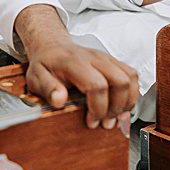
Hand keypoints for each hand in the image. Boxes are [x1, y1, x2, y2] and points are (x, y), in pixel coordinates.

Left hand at [14, 8, 138, 129]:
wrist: (53, 48)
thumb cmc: (46, 65)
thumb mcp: (36, 78)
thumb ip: (47, 89)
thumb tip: (59, 100)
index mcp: (75, 62)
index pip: (97, 85)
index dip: (98, 108)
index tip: (91, 121)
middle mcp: (95, 58)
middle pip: (121, 81)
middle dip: (117, 107)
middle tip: (106, 122)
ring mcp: (107, 58)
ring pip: (131, 77)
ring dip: (127, 101)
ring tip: (116, 116)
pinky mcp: (114, 62)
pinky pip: (132, 75)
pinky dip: (131, 94)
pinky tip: (121, 106)